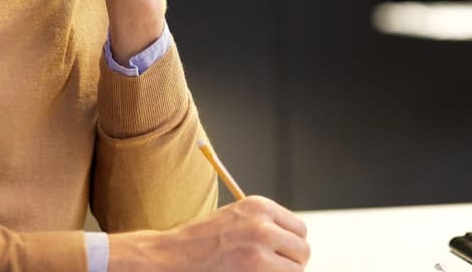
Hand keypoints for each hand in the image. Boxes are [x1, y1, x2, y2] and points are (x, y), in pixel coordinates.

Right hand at [109, 196, 310, 271]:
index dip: (291, 246)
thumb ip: (265, 226)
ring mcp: (259, 251)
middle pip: (302, 251)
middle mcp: (263, 225)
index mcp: (260, 206)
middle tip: (271, 271)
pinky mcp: (254, 271)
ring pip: (296, 270)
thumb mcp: (235, 220)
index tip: (280, 256)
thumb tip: (294, 245)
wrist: (168, 260)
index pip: (300, 230)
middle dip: (291, 264)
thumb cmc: (200, 244)